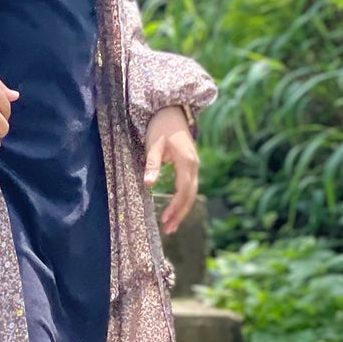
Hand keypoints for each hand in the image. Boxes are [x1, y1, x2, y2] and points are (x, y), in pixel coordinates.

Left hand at [143, 105, 198, 235]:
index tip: (165, 220)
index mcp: (186, 162)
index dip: (175, 207)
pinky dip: (183, 200)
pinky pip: (189, 187)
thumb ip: (152, 164)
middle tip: (168, 230)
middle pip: (190, 195)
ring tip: (171, 225)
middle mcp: (194, 166)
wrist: (172, 111)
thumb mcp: (153, 145)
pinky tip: (175, 210)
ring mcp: (194, 165)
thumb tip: (148, 184)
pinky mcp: (190, 165)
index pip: (183, 190)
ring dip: (182, 210)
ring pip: (192, 192)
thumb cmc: (161, 127)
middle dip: (180, 214)